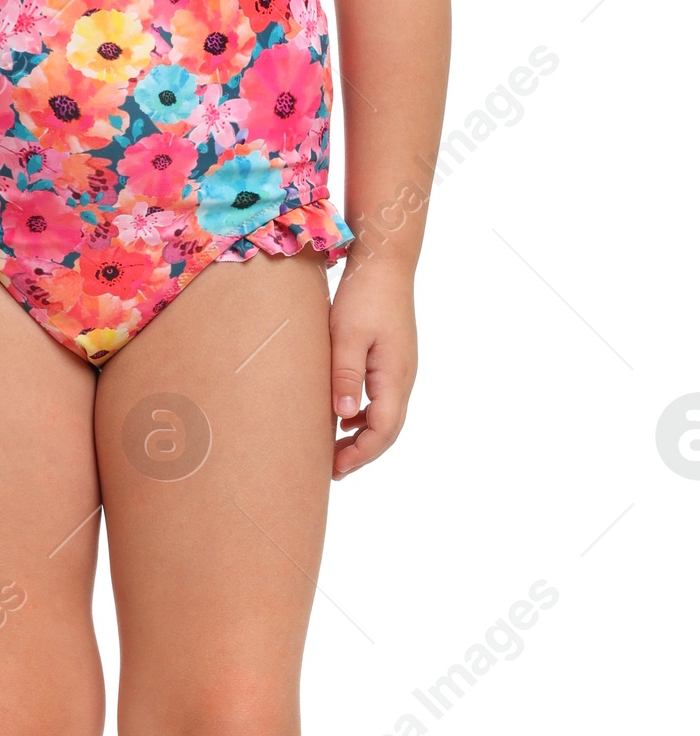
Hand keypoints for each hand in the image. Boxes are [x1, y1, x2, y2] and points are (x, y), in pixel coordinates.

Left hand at [328, 256, 417, 479]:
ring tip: (335, 452)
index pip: (383, 430)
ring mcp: (401, 369)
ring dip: (363, 437)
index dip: (361, 454)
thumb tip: (343, 417)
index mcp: (394, 376)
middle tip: (332, 471)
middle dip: (362, 453)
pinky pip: (383, 399)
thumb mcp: (347, 336)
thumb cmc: (363, 296)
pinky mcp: (393, 360)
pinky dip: (364, 416)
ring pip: (386, 416)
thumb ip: (346, 376)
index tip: (336, 468)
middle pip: (388, 429)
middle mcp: (403, 377)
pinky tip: (343, 418)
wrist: (385, 263)